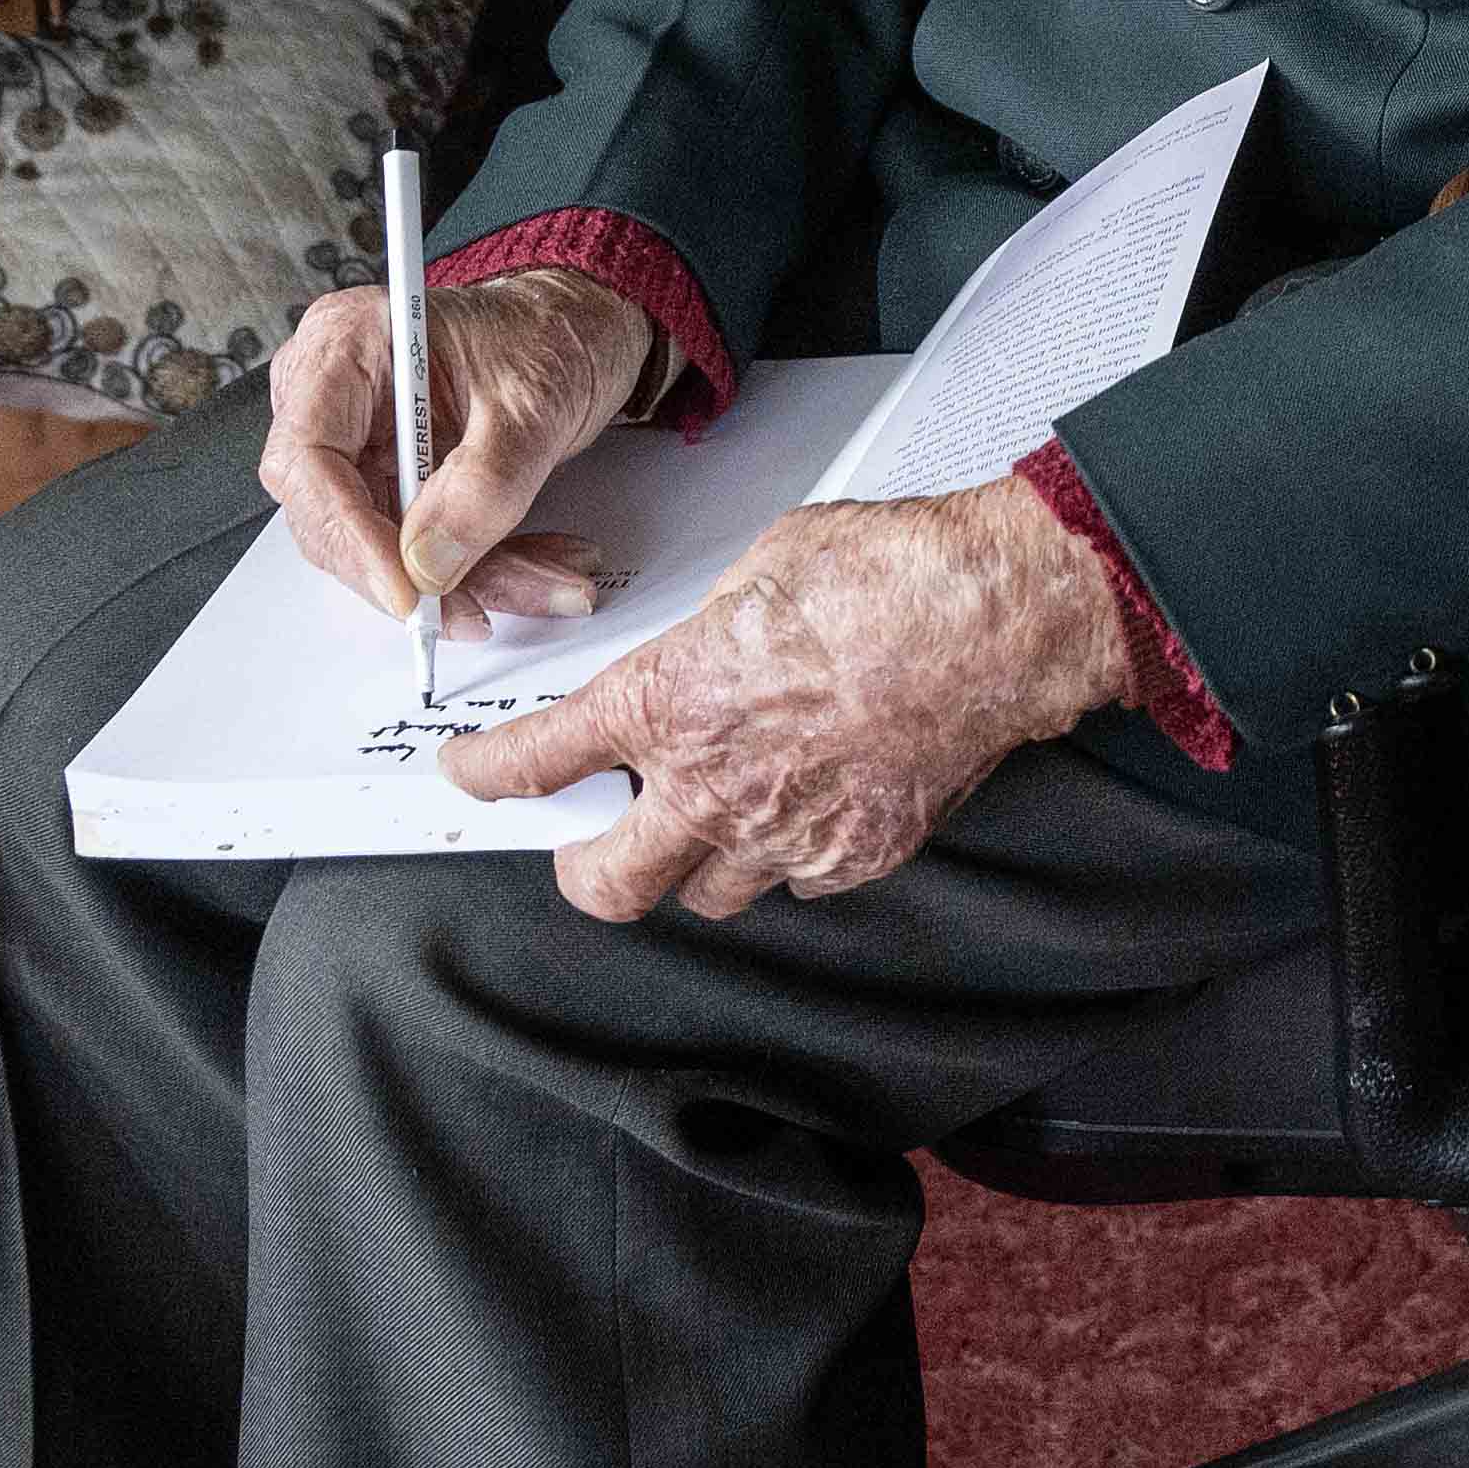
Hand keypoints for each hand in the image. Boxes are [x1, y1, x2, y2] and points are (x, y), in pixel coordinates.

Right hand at [262, 262, 657, 635]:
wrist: (581, 327)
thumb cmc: (549, 332)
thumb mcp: (533, 403)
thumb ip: (484, 485)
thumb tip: (428, 565)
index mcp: (347, 346)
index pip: (308, 457)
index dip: (347, 533)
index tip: (404, 589)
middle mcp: (337, 396)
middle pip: (333, 514)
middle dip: (410, 574)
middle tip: (473, 614)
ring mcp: (362, 441)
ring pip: (384, 544)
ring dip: (468, 580)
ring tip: (550, 583)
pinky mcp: (396, 480)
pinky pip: (421, 545)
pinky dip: (484, 568)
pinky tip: (543, 569)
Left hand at [447, 484, 1141, 924]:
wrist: (995, 620)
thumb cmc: (892, 576)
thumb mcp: (761, 571)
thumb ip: (711, 634)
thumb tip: (709, 651)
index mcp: (668, 701)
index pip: (537, 760)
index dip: (488, 774)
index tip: (473, 775)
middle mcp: (711, 787)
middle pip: (602, 885)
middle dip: (581, 868)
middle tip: (588, 840)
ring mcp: (784, 837)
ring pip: (706, 896)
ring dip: (699, 861)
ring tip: (722, 814)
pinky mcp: (853, 859)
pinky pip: (796, 883)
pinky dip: (791, 857)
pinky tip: (812, 804)